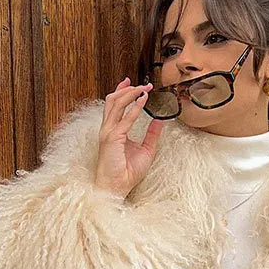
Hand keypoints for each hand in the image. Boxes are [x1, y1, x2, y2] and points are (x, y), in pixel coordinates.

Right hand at [94, 77, 164, 198]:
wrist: (117, 186)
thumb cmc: (127, 172)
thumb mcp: (146, 149)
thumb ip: (152, 134)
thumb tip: (160, 121)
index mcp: (114, 131)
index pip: (115, 105)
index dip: (122, 91)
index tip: (130, 82)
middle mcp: (108, 129)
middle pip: (113, 100)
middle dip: (128, 89)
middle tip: (143, 84)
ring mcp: (108, 132)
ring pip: (116, 104)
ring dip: (131, 94)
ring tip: (144, 89)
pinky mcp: (112, 138)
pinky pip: (125, 119)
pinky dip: (134, 108)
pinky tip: (143, 101)